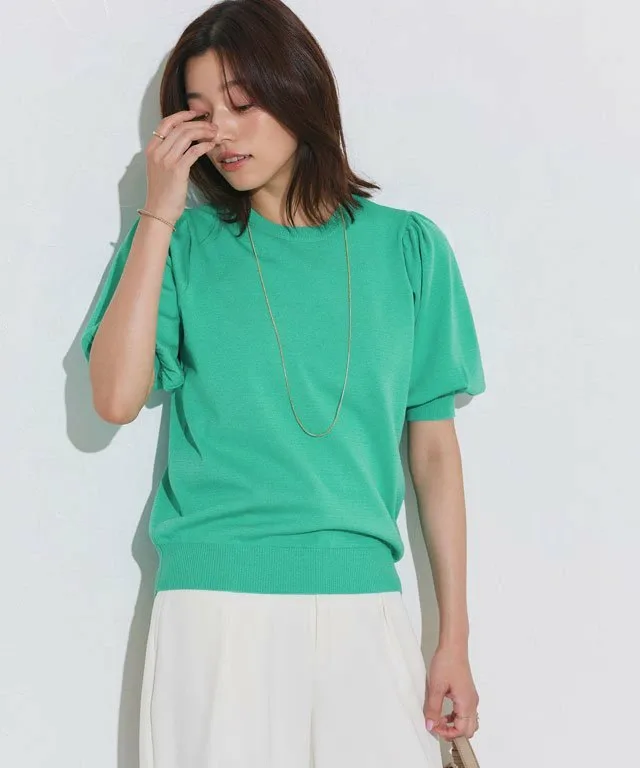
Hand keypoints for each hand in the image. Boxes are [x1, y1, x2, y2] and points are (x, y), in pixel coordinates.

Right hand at [144, 109, 218, 223]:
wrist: (159, 211)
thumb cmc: (162, 192)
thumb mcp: (160, 168)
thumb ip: (168, 153)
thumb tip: (186, 141)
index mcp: (151, 149)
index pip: (166, 123)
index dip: (182, 115)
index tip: (196, 114)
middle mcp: (157, 152)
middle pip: (180, 127)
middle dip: (198, 123)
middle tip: (212, 125)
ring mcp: (166, 160)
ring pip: (187, 136)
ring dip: (203, 132)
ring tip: (214, 133)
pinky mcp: (177, 170)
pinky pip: (193, 151)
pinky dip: (204, 145)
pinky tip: (211, 145)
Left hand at [423, 643, 478, 740]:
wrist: (453, 646)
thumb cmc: (447, 662)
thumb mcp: (436, 687)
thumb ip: (433, 709)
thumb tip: (430, 724)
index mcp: (467, 704)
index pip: (462, 731)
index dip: (447, 733)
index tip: (434, 727)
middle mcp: (472, 703)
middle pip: (468, 730)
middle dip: (453, 732)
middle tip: (437, 726)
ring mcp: (471, 698)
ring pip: (468, 722)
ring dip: (455, 725)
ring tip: (439, 718)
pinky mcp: (468, 693)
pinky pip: (466, 712)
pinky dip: (456, 716)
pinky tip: (444, 711)